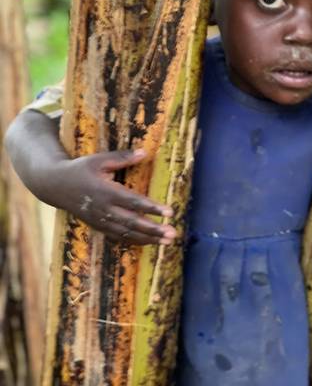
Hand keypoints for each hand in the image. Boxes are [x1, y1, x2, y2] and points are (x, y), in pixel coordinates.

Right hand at [46, 149, 176, 245]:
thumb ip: (123, 157)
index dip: (152, 208)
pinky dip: (134, 241)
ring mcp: (100, 220)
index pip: (134, 202)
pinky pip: (118, 237)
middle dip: (154, 230)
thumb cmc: (80, 169)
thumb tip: (145, 152)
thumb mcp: (100, 160)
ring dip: (147, 239)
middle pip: (132, 223)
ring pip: (126, 234)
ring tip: (167, 242)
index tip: (169, 213)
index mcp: (106, 192)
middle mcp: (104, 210)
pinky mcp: (97, 226)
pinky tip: (149, 242)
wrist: (56, 185)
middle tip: (172, 234)